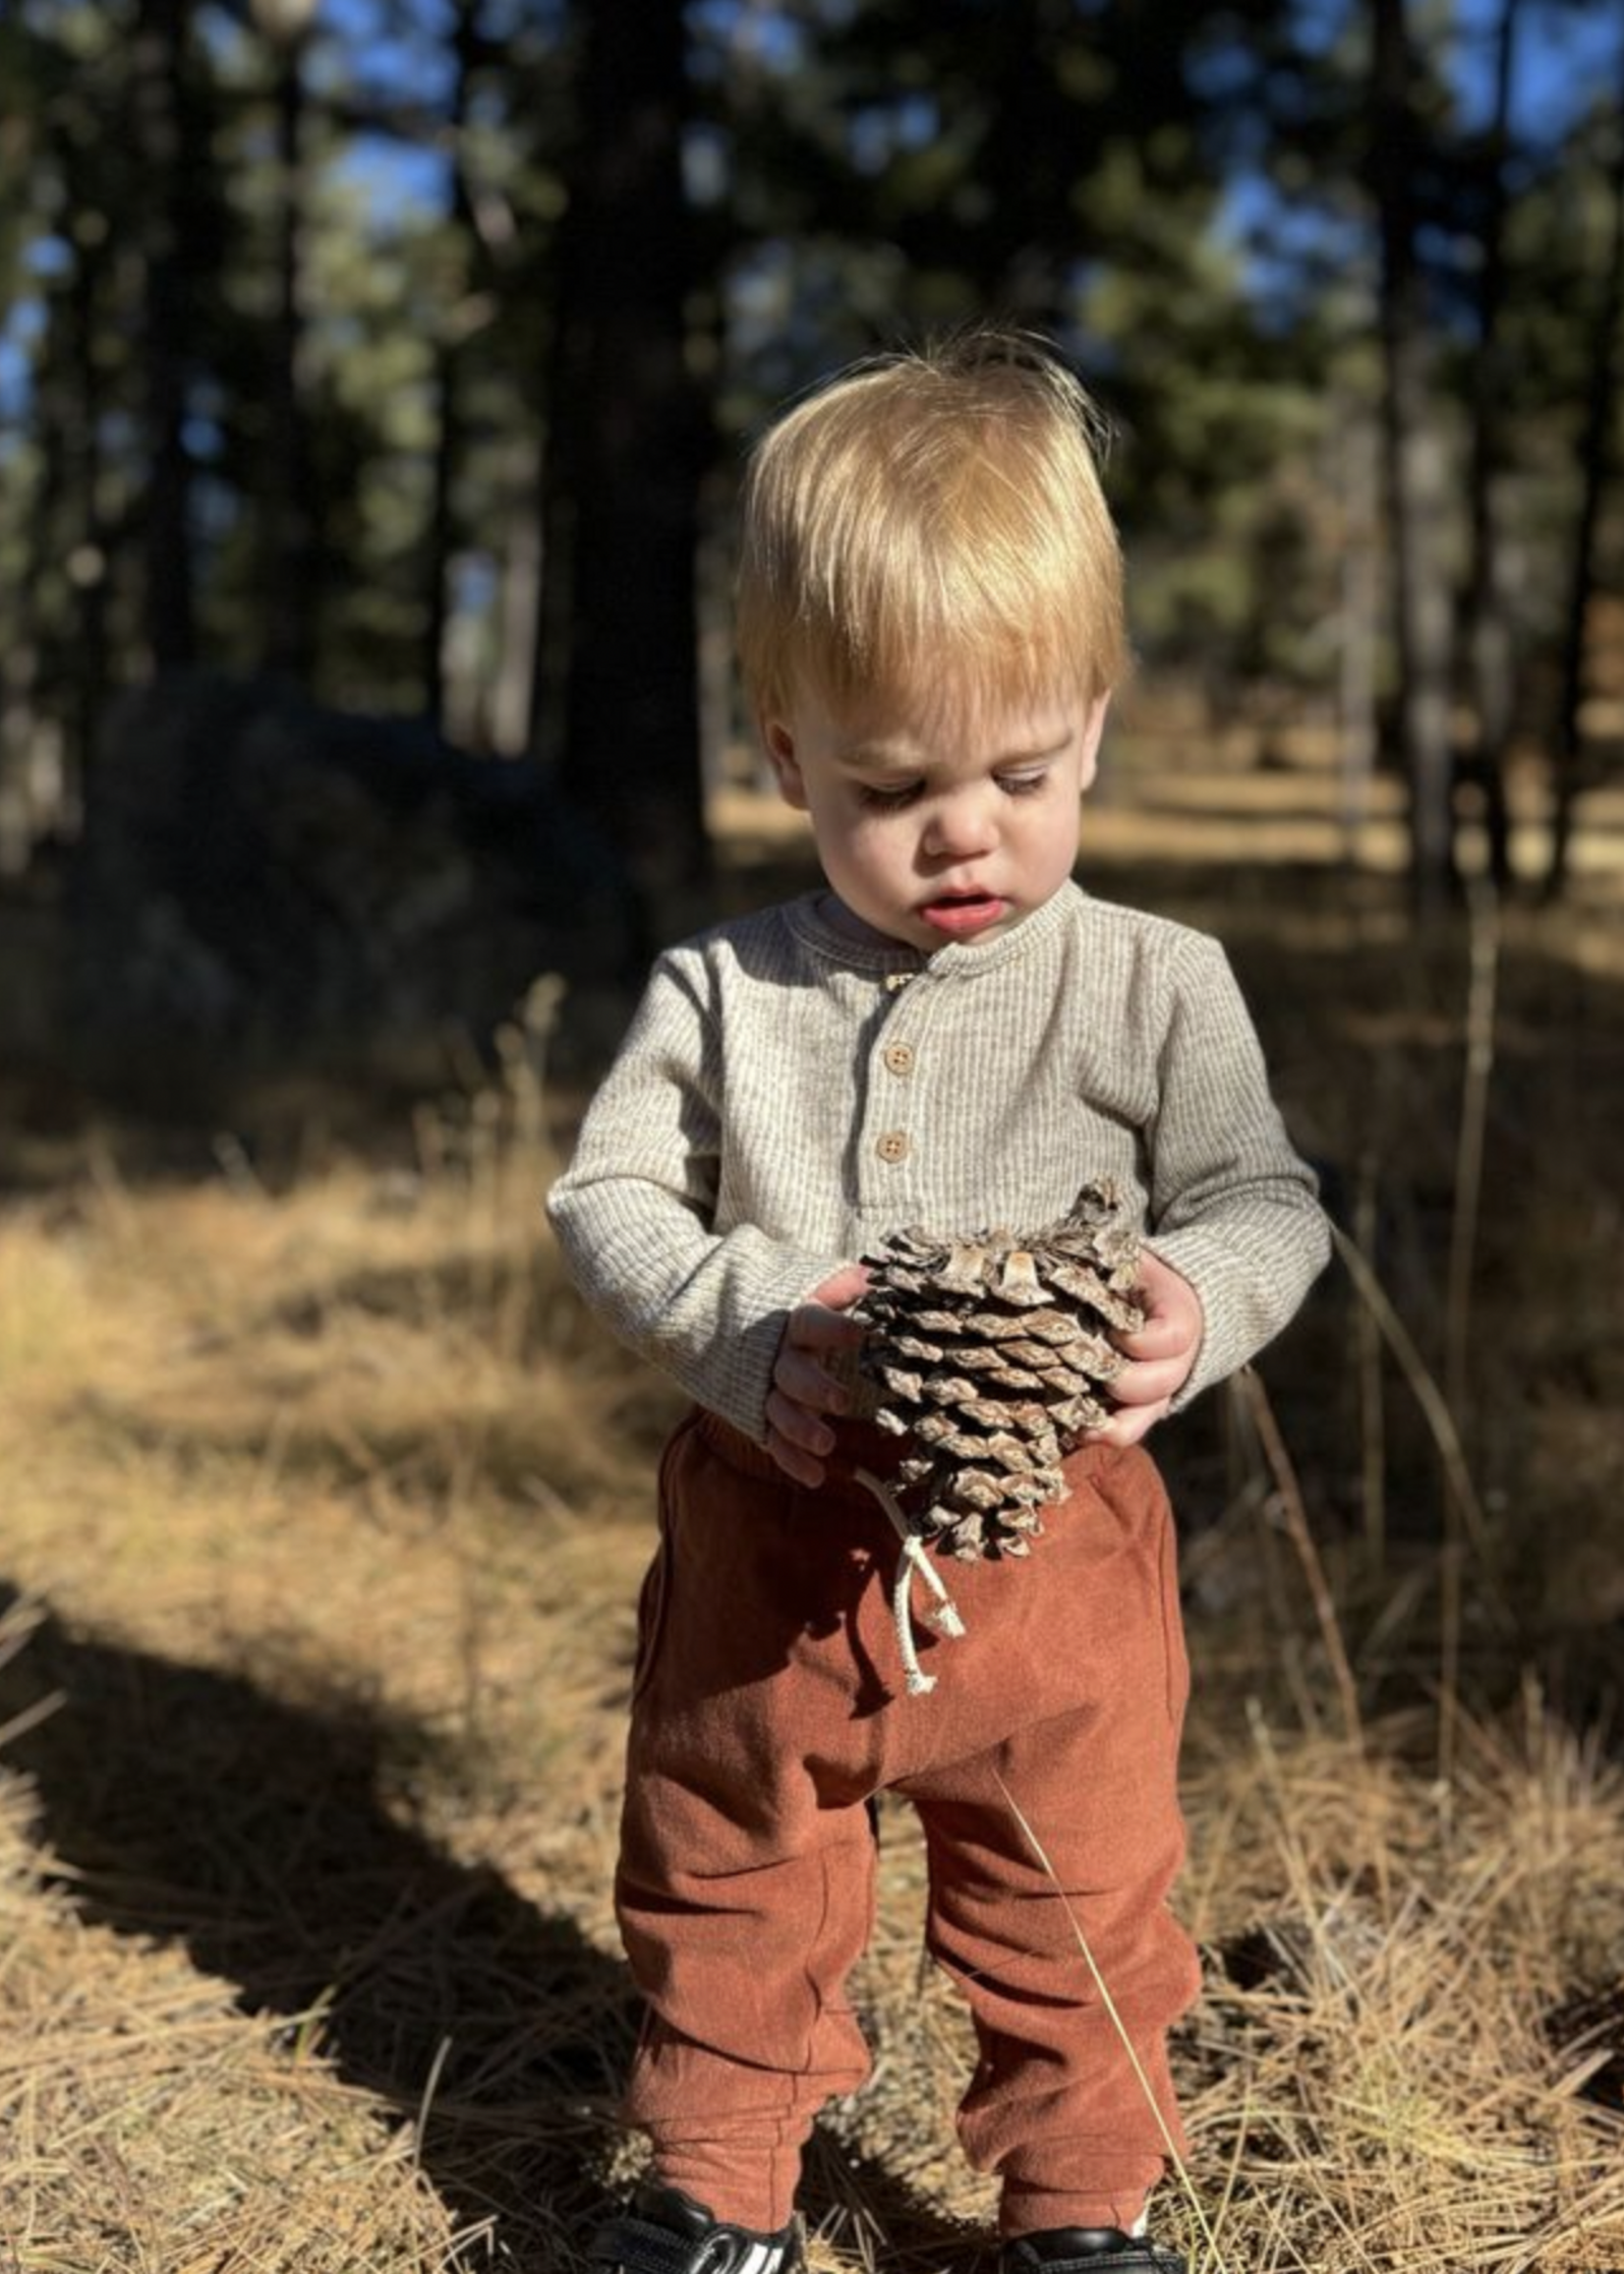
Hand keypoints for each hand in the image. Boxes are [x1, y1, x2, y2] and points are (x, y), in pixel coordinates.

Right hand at [765, 1263, 869, 1485]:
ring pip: (779, 1411)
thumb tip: (878, 1278)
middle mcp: (774, 1356)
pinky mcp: (756, 1413)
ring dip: (801, 1430)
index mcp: (790, 1320)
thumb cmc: (774, 1298)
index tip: (860, 1334)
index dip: (834, 1328)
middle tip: (843, 1402)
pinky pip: (772, 1440)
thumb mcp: (803, 1280)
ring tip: (827, 1446)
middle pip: (792, 1374)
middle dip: (815, 1389)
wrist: (703, 1310)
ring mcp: (762, 1387)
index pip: (811, 1322)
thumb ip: (840, 1283)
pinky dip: (791, 1460)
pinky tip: (816, 1477)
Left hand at [1089, 1247, 1202, 1447]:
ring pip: (1146, 1414)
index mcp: (1181, 1321)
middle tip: (1085, 1367)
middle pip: (1160, 1383)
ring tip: (1076, 1414)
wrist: (1165, 1302)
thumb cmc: (1140, 1278)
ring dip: (1111, 1417)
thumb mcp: (1133, 1262)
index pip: (1169, 1340)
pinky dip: (1106, 1433)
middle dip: (1122, 1380)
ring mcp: (1161, 1388)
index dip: (1139, 1341)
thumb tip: (1066, 1263)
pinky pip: (1132, 1430)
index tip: (1112, 1331)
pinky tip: (1077, 1430)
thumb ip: (1113, 1262)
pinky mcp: (1143, 1407)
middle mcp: (1179, 1361)